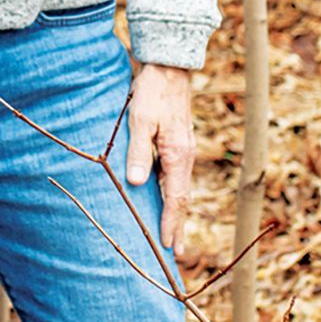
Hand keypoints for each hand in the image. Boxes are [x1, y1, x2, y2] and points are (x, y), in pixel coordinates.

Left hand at [126, 62, 194, 257]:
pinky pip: (176, 177)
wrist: (168, 68)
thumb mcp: (140, 121)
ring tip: (172, 235)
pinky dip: (173, 195)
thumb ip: (139, 152)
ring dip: (176, 213)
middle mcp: (184, 156)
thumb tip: (136, 184)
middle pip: (182, 199)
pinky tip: (166, 201)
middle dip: (179, 227)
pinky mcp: (177, 144)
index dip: (171, 224)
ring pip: (180, 189)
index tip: (168, 246)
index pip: (176, 198)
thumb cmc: (152, 92)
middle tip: (176, 254)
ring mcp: (183, 150)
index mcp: (178, 155)